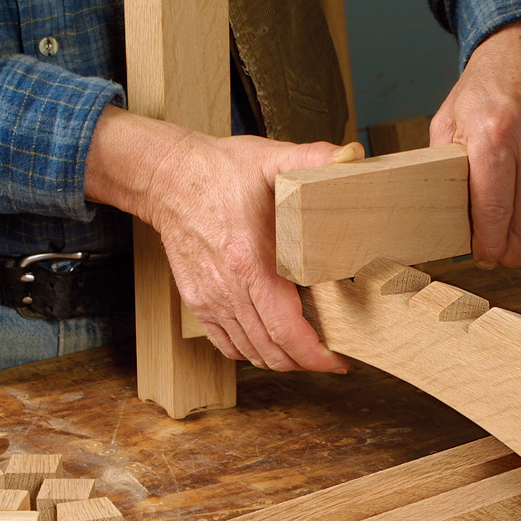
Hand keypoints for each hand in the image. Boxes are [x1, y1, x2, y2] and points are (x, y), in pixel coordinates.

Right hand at [86, 106, 352, 372]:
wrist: (167, 177)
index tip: (338, 361)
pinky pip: (226, 344)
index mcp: (250, 264)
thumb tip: (353, 158)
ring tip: (306, 352)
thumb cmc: (220, 171)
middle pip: (271, 350)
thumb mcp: (271, 159)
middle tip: (331, 357)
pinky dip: (251, 353)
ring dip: (280, 360)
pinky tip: (270, 344)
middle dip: (305, 362)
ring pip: (249, 353)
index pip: (286, 330)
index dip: (315, 355)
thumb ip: (313, 160)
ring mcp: (210, 299)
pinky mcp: (197, 302)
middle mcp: (228, 289)